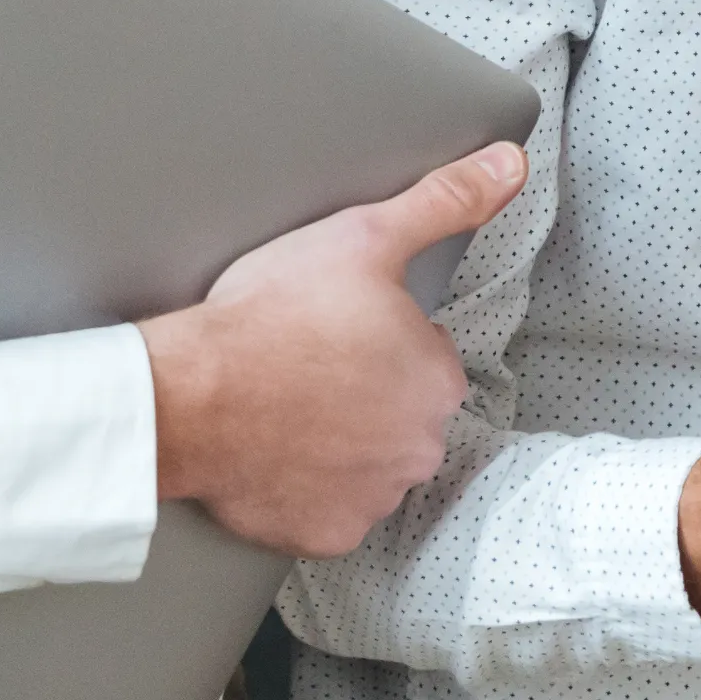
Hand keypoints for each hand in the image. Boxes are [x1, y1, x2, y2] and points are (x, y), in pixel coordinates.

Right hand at [138, 144, 507, 557]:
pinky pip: (324, 510)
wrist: (190, 396)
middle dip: (361, 393)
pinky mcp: (324, 534)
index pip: (422, 356)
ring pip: (364, 463)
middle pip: (397, 413)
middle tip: (303, 366)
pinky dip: (303, 489)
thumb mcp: (366, 236)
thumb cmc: (272, 317)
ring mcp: (373, 498)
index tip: (331, 328)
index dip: (374, 337)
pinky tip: (273, 453)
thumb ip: (445, 201)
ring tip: (284, 408)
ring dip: (336, 442)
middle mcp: (419, 448)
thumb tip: (510, 165)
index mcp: (438, 380)